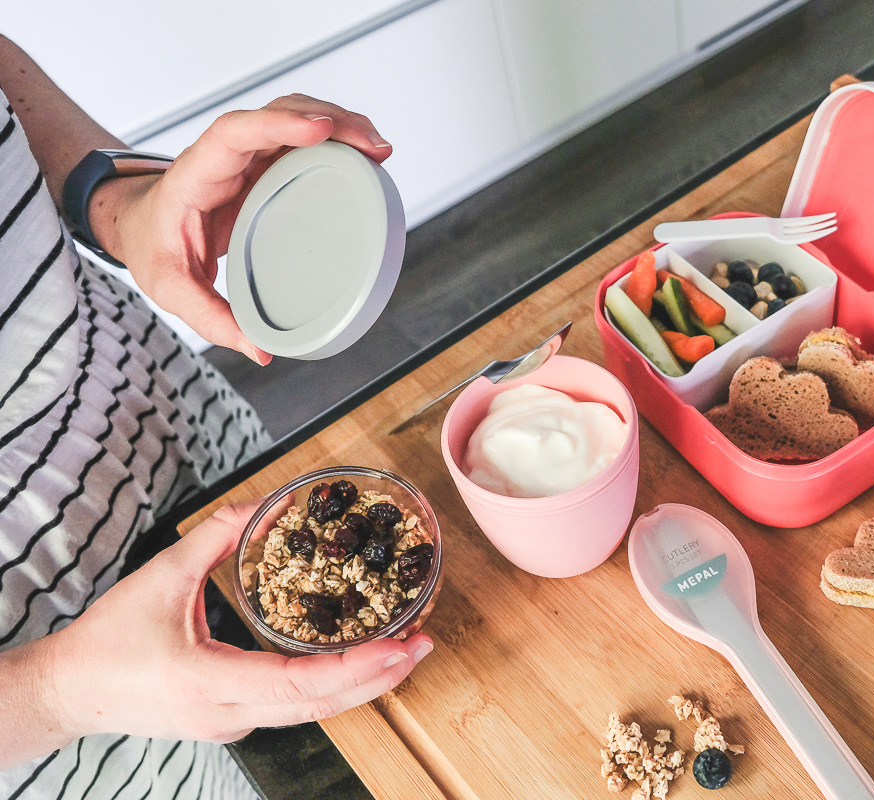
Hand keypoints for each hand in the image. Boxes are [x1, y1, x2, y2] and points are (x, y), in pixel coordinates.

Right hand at [45, 500, 431, 743]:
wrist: (68, 691)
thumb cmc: (107, 640)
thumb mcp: (160, 577)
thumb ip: (216, 534)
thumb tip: (267, 503)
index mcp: (210, 682)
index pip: (301, 684)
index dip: (357, 667)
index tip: (400, 646)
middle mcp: (228, 714)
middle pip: (321, 706)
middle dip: (381, 676)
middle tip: (424, 643)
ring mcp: (231, 725)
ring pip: (312, 713)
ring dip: (363, 684)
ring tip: (405, 651)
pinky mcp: (232, 722)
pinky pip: (294, 709)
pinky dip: (333, 687)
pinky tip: (359, 662)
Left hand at [93, 95, 392, 364]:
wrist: (141, 224)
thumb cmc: (153, 247)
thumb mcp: (170, 287)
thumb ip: (210, 318)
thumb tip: (261, 351)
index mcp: (197, 174)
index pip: (236, 133)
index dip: (279, 125)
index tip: (321, 130)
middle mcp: (226, 154)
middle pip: (279, 113)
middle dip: (330, 121)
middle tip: (373, 147)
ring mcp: (249, 155)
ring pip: (296, 117)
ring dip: (340, 124)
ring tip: (379, 150)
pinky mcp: (266, 163)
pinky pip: (303, 138)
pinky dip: (336, 139)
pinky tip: (365, 156)